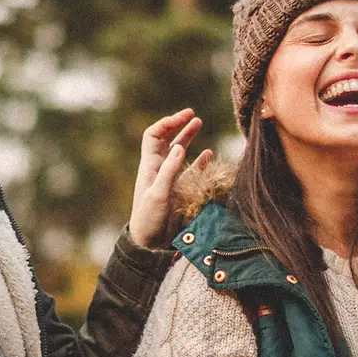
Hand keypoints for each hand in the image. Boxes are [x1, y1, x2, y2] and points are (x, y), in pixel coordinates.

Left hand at [128, 108, 212, 248]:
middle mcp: (159, 168)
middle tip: (193, 114)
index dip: (167, 123)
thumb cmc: (149, 218)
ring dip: (188, 137)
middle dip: (178, 125)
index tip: (184, 116)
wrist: (149, 242)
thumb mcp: (158, 194)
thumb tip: (180, 146)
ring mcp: (169, 178)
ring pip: (179, 152)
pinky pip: (190, 170)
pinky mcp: (179, 190)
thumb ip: (169, 170)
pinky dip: (199, 160)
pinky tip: (208, 154)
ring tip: (199, 123)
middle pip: (167, 139)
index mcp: (150, 165)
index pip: (154, 135)